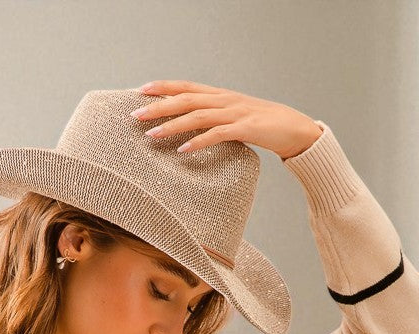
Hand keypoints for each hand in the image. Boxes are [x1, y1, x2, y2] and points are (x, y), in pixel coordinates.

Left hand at [131, 79, 322, 160]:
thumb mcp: (232, 119)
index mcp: (220, 96)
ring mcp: (235, 113)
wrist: (294, 129)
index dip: (164, 87)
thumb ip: (212, 120)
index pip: (187, 86)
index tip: (141, 91)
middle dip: (159, 106)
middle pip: (187, 98)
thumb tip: (188, 129)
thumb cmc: (261, 126)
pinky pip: (218, 135)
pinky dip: (199, 141)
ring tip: (152, 134)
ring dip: (173, 125)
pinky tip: (183, 150)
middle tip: (136, 114)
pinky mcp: (246, 129)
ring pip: (198, 115)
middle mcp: (225, 100)